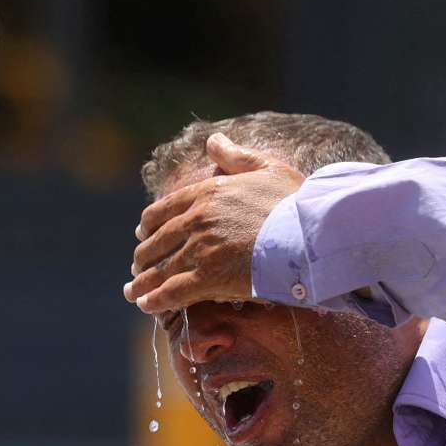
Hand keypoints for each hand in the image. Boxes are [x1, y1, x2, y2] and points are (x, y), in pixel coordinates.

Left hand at [123, 133, 304, 313]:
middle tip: (138, 268)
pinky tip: (146, 305)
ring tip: (133, 292)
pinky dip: (155, 299)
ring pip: (159, 269)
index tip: (143, 236)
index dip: (148, 226)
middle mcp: (197, 219)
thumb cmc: (297, 202)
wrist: (312, 234)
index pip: (161, 211)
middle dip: (143, 257)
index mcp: (206, 192)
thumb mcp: (267, 168)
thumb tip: (213, 140)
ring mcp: (200, 249)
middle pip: (155, 242)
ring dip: (142, 282)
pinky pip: (172, 291)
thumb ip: (236, 156)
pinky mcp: (209, 278)